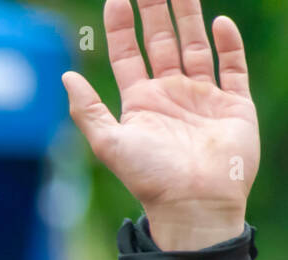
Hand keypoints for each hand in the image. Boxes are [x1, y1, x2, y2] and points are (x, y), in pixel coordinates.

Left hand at [62, 0, 257, 250]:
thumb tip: (65, 76)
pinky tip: (220, 22)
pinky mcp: (234, 104)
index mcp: (140, 102)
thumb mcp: (108, 143)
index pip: (127, 54)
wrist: (194, 202)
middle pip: (161, 42)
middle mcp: (170, 95)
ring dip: (191, 18)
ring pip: (196, 47)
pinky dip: (228, 44)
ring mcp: (203, 97)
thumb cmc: (149, 176)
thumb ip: (87, 110)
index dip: (121, 26)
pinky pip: (232, 66)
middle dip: (156, 11)